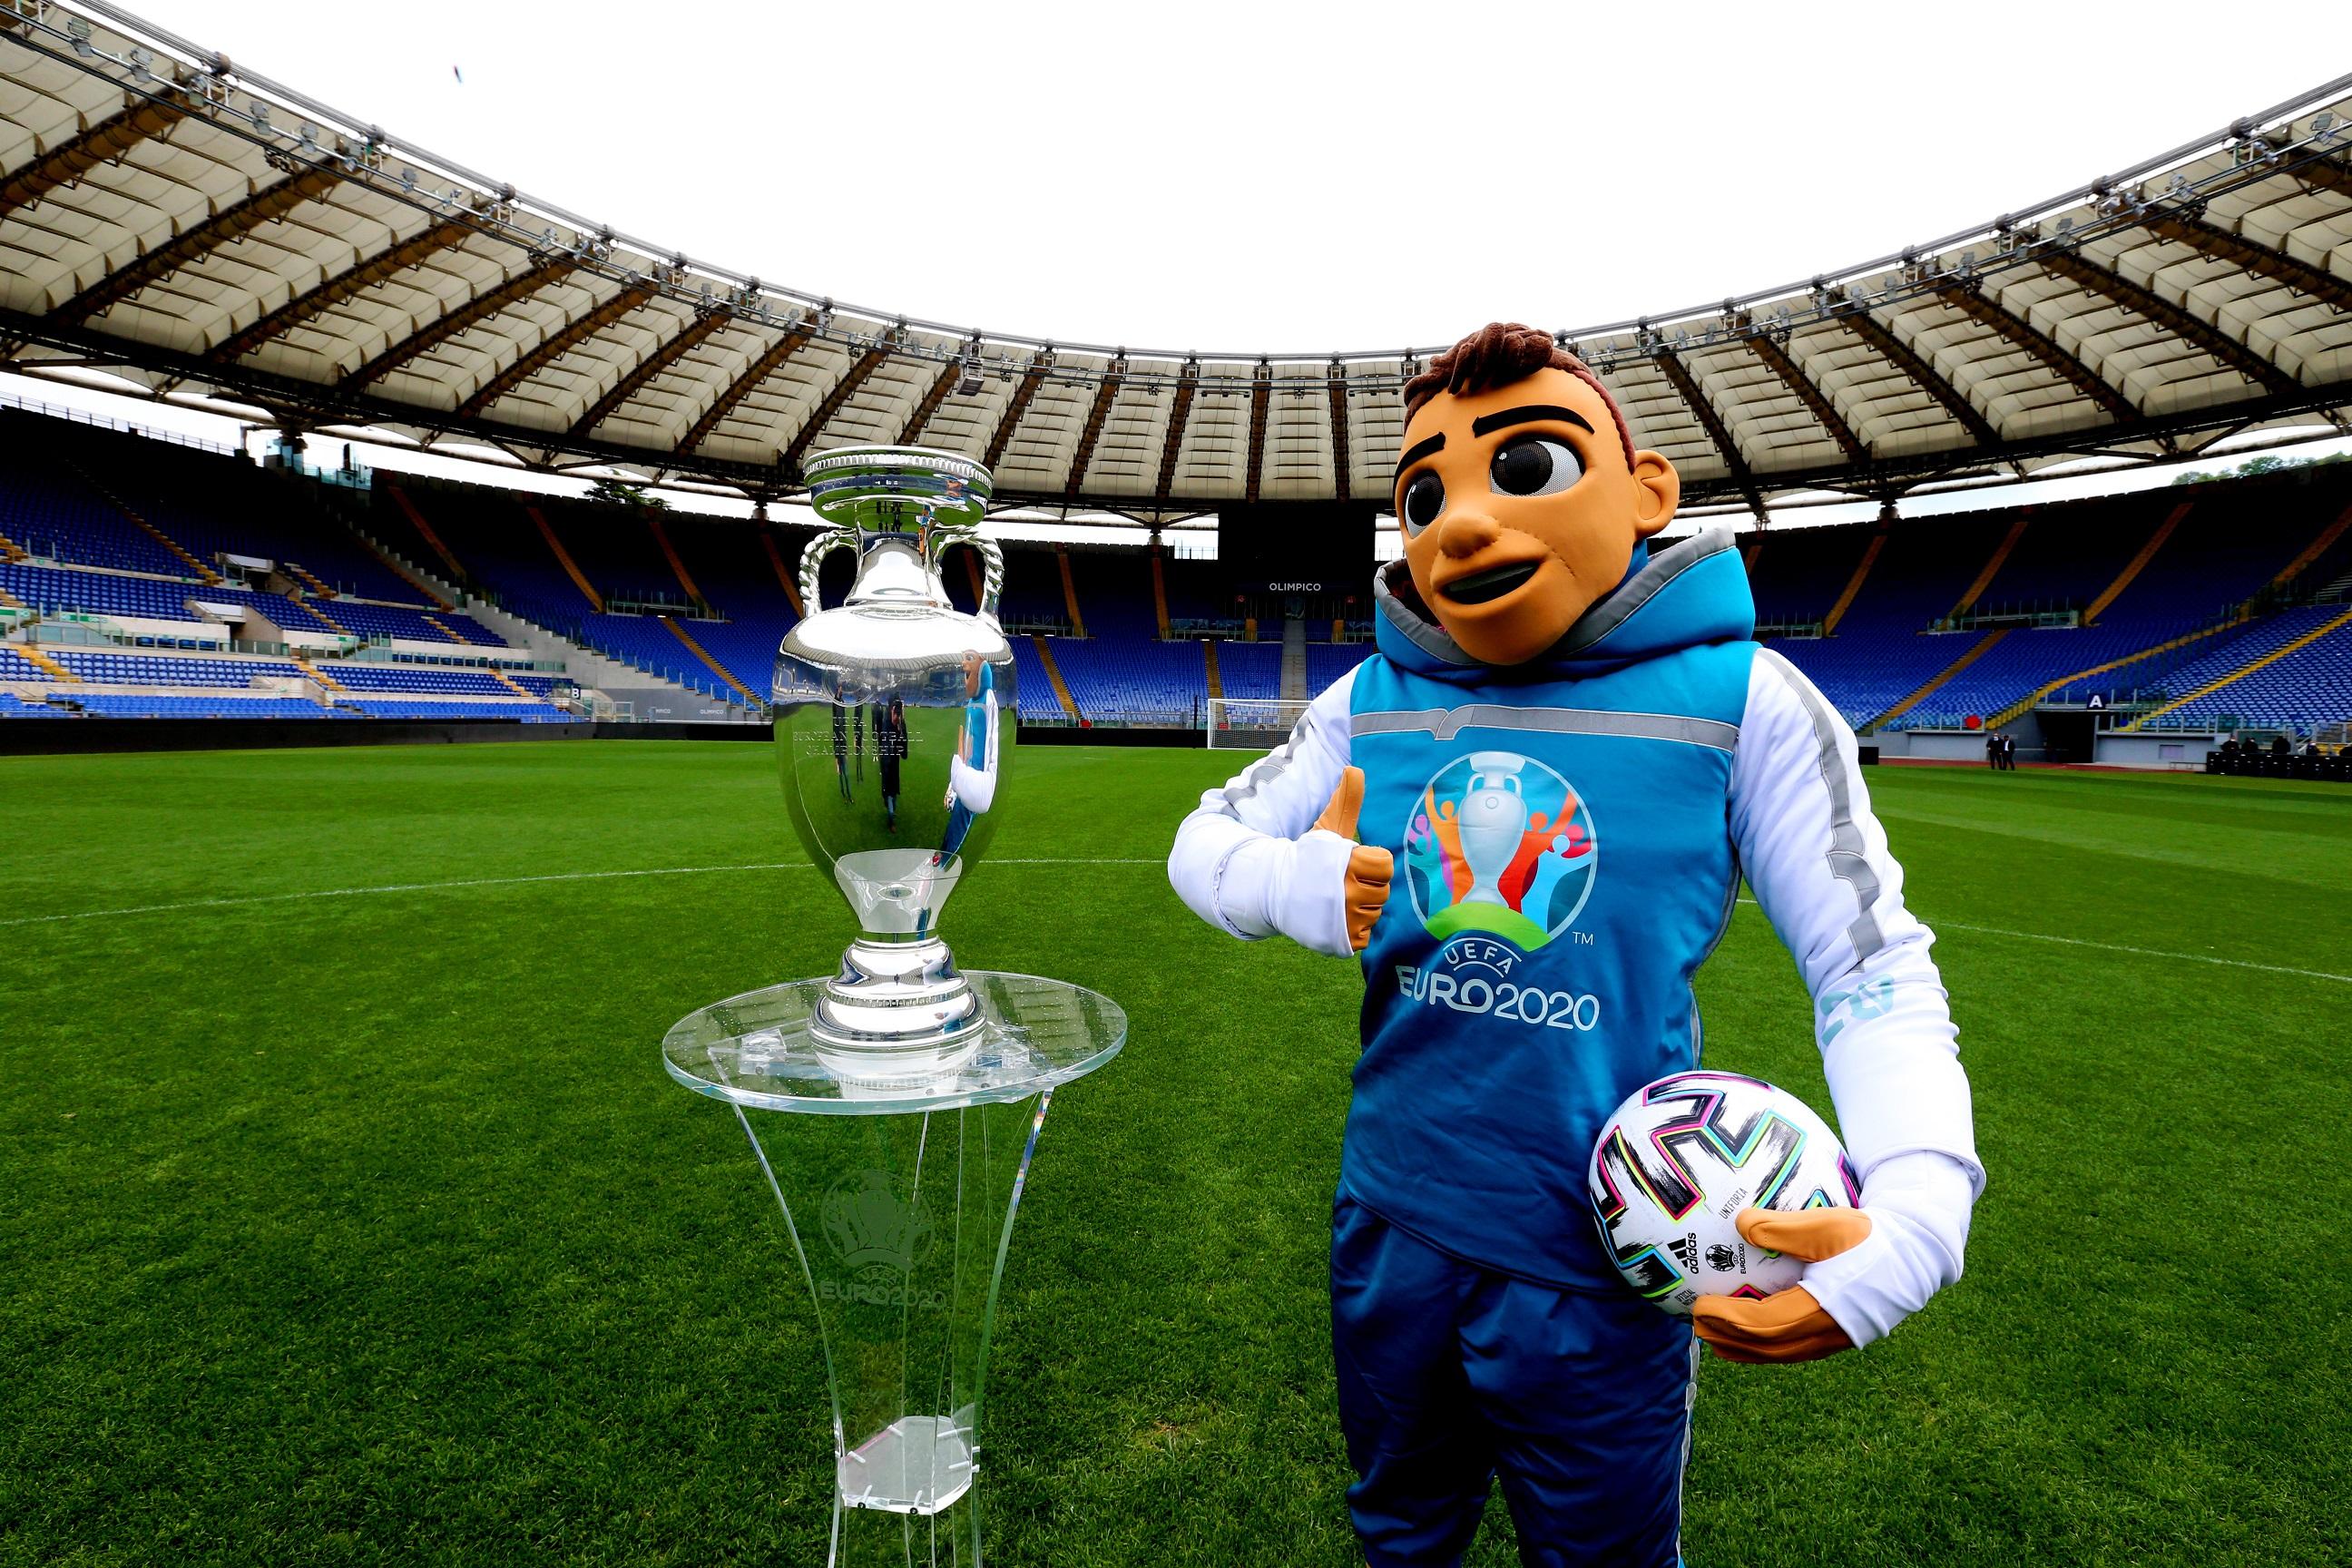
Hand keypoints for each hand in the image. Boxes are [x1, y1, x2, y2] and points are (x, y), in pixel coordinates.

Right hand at [1313, 766, 1392, 953]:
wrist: (1275, 890)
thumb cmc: (1307, 857)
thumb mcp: (1327, 827)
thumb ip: (1346, 800)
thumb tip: (1354, 769)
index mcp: (1348, 863)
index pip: (1385, 865)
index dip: (1372, 862)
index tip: (1353, 862)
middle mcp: (1348, 893)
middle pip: (1382, 890)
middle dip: (1367, 885)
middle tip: (1343, 882)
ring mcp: (1344, 920)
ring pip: (1375, 913)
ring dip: (1361, 907)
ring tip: (1339, 899)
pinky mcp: (1341, 941)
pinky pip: (1365, 935)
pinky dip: (1354, 929)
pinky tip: (1337, 918)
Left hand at [1692, 1207, 1871, 1363]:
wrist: (1915, 1253)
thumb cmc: (1869, 1236)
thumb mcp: (1826, 1224)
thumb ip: (1782, 1228)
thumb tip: (1741, 1225)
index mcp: (1824, 1309)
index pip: (1766, 1324)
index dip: (1730, 1320)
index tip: (1700, 1308)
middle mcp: (1829, 1333)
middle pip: (1770, 1346)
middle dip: (1730, 1339)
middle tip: (1698, 1326)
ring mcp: (1838, 1338)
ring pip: (1784, 1353)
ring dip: (1747, 1348)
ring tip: (1716, 1339)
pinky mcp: (1843, 1335)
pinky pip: (1797, 1349)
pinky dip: (1769, 1347)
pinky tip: (1753, 1338)